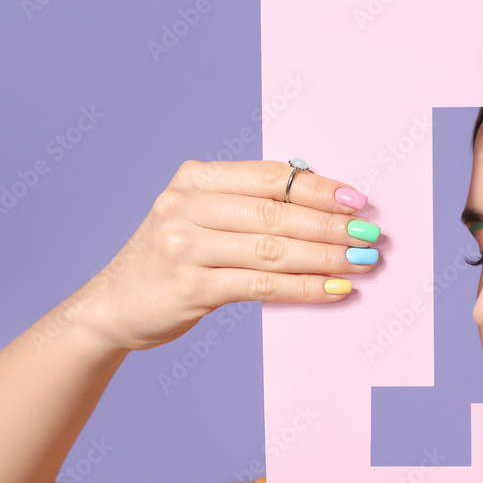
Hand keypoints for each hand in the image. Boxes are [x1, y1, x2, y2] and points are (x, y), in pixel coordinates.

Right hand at [83, 159, 379, 350]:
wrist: (111, 306)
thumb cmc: (168, 260)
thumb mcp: (195, 217)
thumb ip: (243, 205)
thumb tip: (318, 199)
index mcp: (193, 179)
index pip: (269, 176)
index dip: (318, 188)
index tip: (357, 201)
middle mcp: (185, 206)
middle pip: (275, 213)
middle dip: (331, 226)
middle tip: (370, 237)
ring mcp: (184, 246)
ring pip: (272, 249)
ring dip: (325, 257)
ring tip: (362, 264)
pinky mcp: (190, 287)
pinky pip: (261, 285)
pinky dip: (303, 288)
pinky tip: (333, 290)